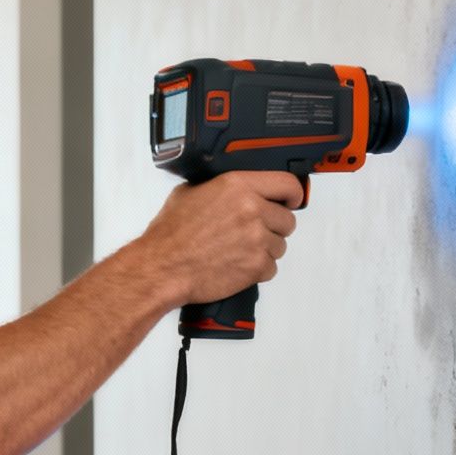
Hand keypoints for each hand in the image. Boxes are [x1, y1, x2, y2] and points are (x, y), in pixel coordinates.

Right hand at [140, 172, 302, 304]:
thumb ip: (217, 187)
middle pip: (287, 219)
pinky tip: (238, 265)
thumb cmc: (170, 236)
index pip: (287, 184)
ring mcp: (256, 239)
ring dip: (265, 249)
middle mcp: (251, 210)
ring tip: (240, 251)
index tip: (292, 200)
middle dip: (274, 227)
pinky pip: (272, 267)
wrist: (163, 268)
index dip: (293, 194)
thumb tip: (228, 188)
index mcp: (237, 186)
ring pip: (280, 245)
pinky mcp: (256, 265)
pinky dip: (258, 270)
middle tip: (254, 232)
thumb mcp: (189, 193)